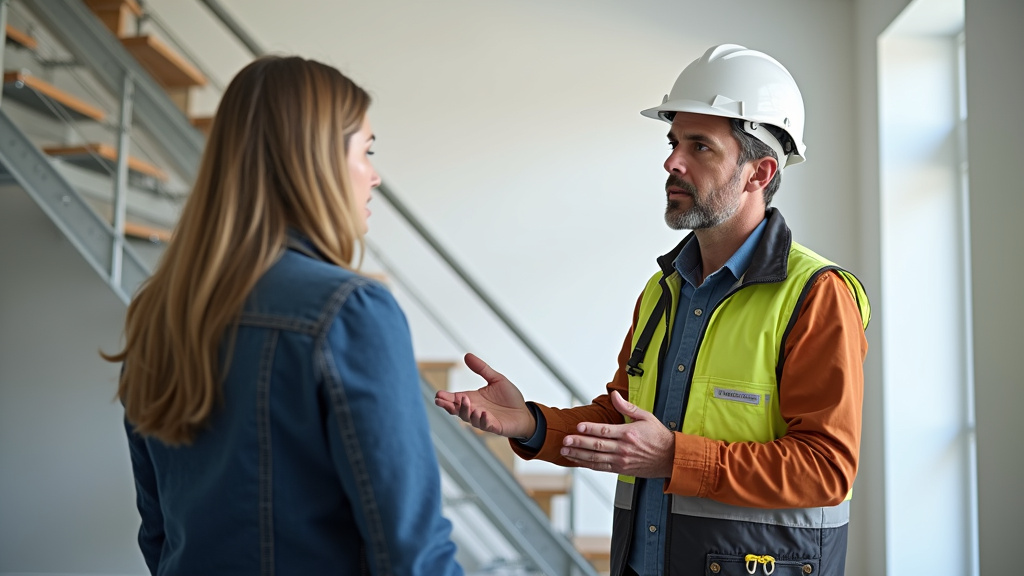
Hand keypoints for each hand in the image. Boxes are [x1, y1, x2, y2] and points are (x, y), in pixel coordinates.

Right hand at [434, 353, 536, 438]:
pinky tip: (481, 413)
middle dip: (449, 405)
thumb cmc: (509, 397)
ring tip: (465, 402)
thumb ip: (482, 369)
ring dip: (465, 411)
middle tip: (441, 401)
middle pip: (457, 410)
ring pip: (469, 418)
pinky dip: (482, 419)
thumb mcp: (496, 379)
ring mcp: (483, 419)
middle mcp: (475, 409)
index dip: (446, 397)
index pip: (455, 398)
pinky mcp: (494, 426)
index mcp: (473, 398)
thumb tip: (467, 355)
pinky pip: (485, 425)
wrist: (524, 412)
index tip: (437, 394)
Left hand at [560, 391, 674, 477]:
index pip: (604, 431)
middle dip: (578, 443)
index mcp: (628, 434)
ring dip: (579, 455)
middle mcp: (623, 448)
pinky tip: (578, 461)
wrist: (670, 458)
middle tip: (565, 440)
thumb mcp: (646, 416)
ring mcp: (621, 460)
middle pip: (596, 446)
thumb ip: (627, 407)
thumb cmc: (658, 437)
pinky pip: (601, 467)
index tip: (578, 426)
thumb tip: (615, 396)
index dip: (589, 429)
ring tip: (565, 452)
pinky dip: (588, 465)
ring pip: (596, 458)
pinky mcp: (620, 469)